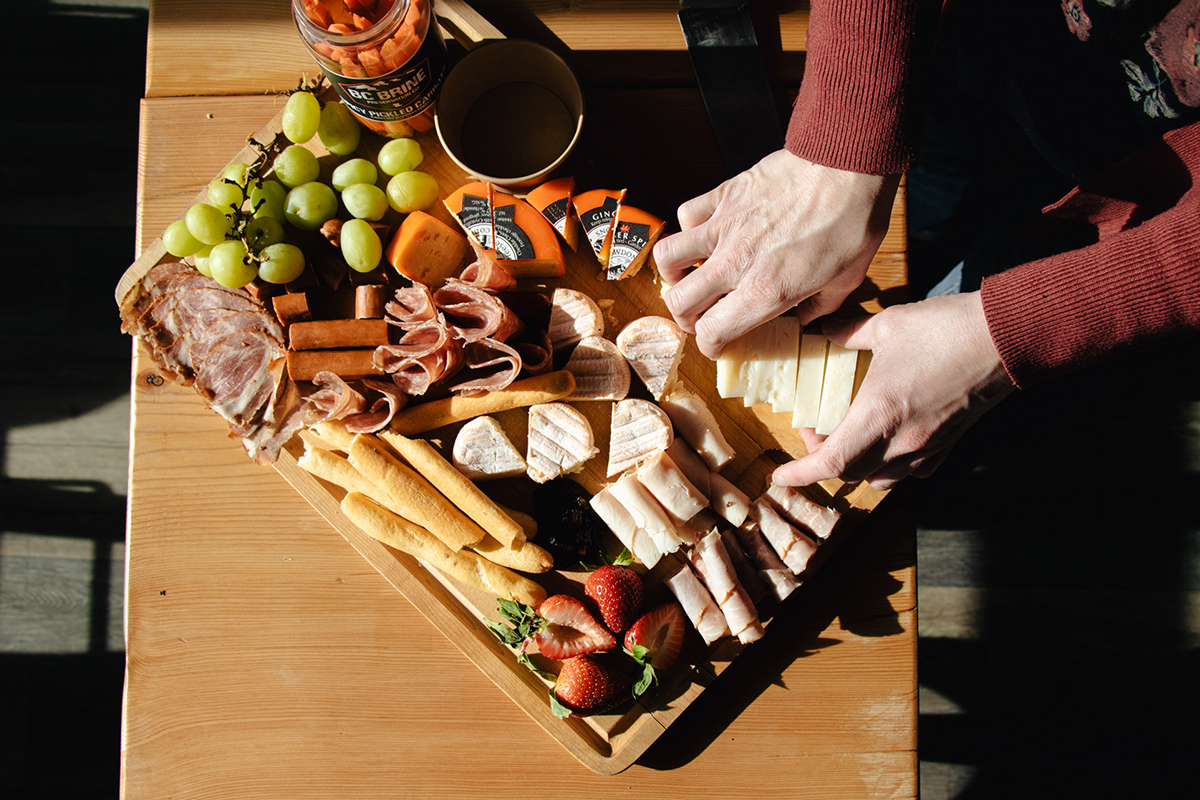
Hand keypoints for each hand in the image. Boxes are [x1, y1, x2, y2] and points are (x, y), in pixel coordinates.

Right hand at [653, 149, 899, 358]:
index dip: (709, 344)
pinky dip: (689, 227)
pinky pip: (686, 214)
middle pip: (679, 302)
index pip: (712, 332)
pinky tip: (705, 232)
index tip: (716, 342)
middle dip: (685, 316)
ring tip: (689, 275)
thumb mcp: (847, 279)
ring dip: (674, 273)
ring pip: (667, 257)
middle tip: (698, 314)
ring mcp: (725, 227)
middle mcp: (736, 263)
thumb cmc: (854, 219)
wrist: (848, 165)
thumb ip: (820, 305)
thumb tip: (806, 316)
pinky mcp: (725, 195)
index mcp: (766, 292)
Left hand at [772, 292, 1014, 489]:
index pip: (830, 462)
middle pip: (850, 473)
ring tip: (848, 437)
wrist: (1005, 338)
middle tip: (814, 430)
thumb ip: (847, 332)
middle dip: (823, 460)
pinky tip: (889, 441)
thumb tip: (823, 330)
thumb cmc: (945, 330)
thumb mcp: (886, 325)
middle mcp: (902, 441)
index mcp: (879, 414)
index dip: (799, 474)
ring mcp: (928, 446)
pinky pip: (912, 472)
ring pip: (880, 478)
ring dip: (856, 466)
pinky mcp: (949, 444)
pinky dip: (891, 465)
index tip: (778, 476)